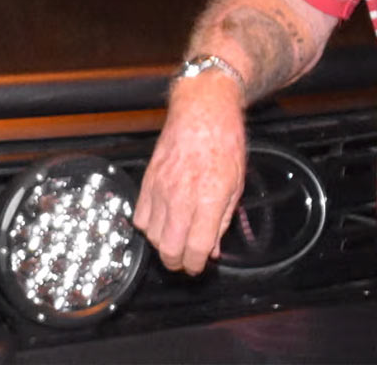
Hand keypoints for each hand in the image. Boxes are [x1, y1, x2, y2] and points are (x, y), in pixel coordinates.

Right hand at [133, 73, 246, 273]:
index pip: (195, 249)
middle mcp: (181, 196)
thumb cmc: (225, 140)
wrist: (203, 109)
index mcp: (209, 198)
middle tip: (186, 260)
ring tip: (176, 239)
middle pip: (169, 249)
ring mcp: (160, 188)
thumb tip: (212, 248)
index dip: (195, 265)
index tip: (198, 266)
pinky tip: (162, 221)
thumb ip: (222, 220)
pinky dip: (149, 226)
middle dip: (177, 262)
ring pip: (152, 236)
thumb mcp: (236, 183)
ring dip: (164, 245)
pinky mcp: (148, 180)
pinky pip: (140, 216)